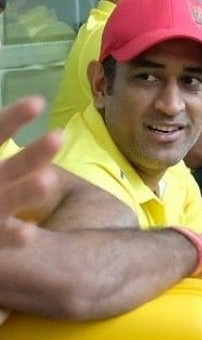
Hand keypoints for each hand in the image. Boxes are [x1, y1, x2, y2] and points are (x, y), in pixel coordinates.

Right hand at [0, 98, 61, 231]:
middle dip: (34, 155)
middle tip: (59, 138)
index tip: (38, 103)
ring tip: (49, 181)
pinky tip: (28, 233)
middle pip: (13, 167)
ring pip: (8, 200)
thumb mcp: (5, 171)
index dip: (14, 118)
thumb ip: (5, 135)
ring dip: (26, 192)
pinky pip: (1, 236)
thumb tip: (32, 105)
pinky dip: (13, 236)